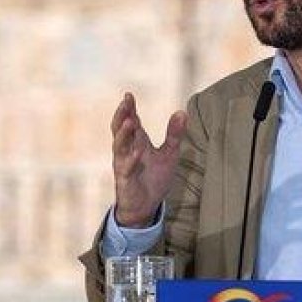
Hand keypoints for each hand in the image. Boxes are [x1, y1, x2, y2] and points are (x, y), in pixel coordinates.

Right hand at [111, 93, 187, 227]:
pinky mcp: (125, 179)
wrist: (147, 206)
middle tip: (126, 102)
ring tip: (130, 121)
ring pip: (119, 146)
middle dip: (122, 114)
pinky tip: (138, 153)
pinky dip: (132, 160)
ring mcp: (123, 164)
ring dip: (124, 133)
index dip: (128, 108)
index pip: (129, 120)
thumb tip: (182, 111)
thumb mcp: (169, 154)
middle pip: (119, 128)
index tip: (129, 95)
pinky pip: (126, 168)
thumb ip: (174, 134)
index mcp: (136, 142)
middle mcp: (126, 150)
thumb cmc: (154, 178)